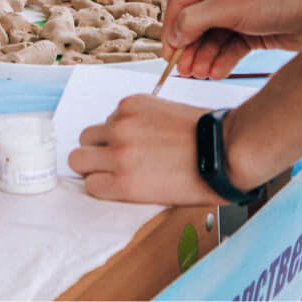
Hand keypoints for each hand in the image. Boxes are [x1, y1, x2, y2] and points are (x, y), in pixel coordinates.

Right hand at [68, 96, 218, 205]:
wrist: (225, 148)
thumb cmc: (200, 179)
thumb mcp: (158, 199)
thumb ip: (126, 188)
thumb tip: (107, 178)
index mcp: (124, 184)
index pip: (87, 184)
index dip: (99, 182)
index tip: (108, 179)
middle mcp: (118, 153)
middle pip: (76, 157)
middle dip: (90, 161)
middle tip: (109, 161)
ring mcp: (124, 124)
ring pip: (92, 132)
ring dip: (105, 138)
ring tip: (131, 142)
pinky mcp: (134, 102)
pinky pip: (114, 112)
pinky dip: (124, 120)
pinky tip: (147, 127)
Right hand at [160, 0, 301, 78]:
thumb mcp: (232, 6)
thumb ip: (197, 19)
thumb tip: (173, 36)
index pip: (180, 2)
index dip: (172, 29)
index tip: (168, 54)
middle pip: (194, 23)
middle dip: (189, 48)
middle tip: (184, 71)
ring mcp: (236, 11)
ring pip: (211, 38)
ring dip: (204, 57)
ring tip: (200, 75)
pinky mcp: (251, 29)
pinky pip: (228, 46)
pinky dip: (221, 60)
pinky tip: (216, 73)